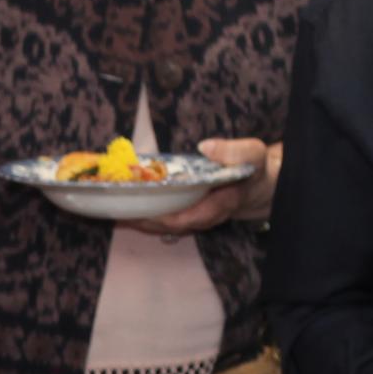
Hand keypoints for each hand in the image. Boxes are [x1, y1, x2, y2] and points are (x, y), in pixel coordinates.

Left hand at [130, 136, 276, 236]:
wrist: (257, 185)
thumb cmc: (252, 167)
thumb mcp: (252, 154)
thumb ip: (234, 151)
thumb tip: (206, 146)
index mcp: (223, 203)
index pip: (194, 216)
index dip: (170, 217)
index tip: (146, 212)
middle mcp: (206, 216)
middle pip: (173, 226)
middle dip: (146, 221)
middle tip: (119, 212)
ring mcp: (196, 218)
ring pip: (166, 227)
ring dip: (141, 221)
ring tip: (115, 212)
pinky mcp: (187, 214)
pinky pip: (164, 220)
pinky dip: (145, 216)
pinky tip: (124, 209)